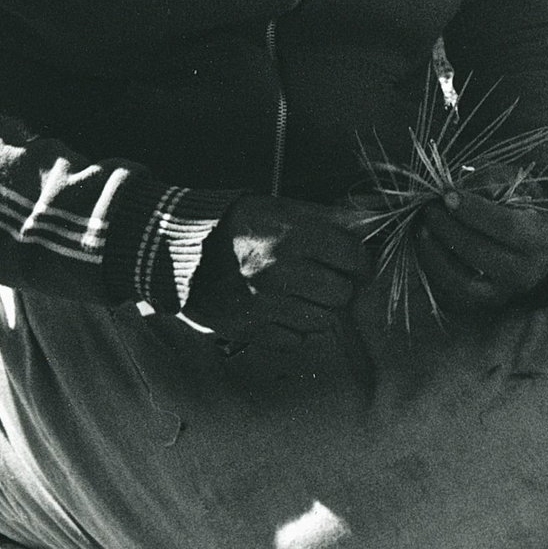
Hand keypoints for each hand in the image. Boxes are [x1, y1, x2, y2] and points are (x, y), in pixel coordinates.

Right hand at [186, 194, 369, 348]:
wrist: (176, 250)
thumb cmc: (233, 224)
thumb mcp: (279, 208)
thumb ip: (326, 217)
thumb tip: (371, 219)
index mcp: (291, 235)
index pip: (353, 257)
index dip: (358, 260)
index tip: (353, 262)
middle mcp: (279, 271)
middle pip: (342, 293)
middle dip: (338, 286)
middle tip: (325, 278)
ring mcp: (264, 303)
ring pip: (323, 321)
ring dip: (319, 310)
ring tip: (302, 295)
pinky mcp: (250, 328)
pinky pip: (295, 340)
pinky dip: (295, 329)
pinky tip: (283, 311)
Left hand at [415, 185, 547, 315]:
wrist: (532, 250)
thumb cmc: (518, 210)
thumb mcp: (513, 187)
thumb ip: (490, 183)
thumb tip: (457, 191)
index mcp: (538, 239)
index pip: (505, 225)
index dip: (472, 209)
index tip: (447, 195)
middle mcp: (523, 273)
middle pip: (478, 252)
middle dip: (447, 228)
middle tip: (429, 208)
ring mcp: (501, 293)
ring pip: (461, 280)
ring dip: (434, 252)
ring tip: (423, 227)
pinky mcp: (480, 304)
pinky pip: (449, 292)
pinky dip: (432, 270)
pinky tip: (424, 247)